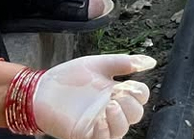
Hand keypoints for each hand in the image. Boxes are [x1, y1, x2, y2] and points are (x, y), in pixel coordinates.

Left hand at [32, 54, 154, 138]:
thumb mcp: (99, 64)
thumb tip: (152, 62)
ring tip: (108, 107)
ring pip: (121, 131)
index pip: (140, 98)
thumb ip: (124, 63)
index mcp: (116, 92)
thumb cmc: (68, 77)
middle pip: (135, 115)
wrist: (41, 89)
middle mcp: (110, 109)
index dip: (139, 93)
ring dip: (120, 119)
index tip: (128, 85)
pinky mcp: (84, 133)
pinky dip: (105, 132)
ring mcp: (98, 123)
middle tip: (116, 97)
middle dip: (131, 106)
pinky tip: (99, 119)